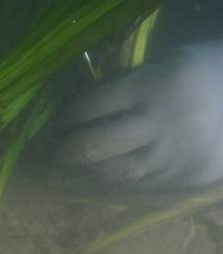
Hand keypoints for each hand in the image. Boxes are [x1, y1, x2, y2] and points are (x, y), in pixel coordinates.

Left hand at [58, 41, 222, 187]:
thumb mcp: (161, 65)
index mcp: (155, 84)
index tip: (55, 125)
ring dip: (87, 172)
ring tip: (76, 168)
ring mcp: (176, 155)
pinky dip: (116, 183)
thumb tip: (73, 115)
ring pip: (113, 173)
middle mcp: (164, 122)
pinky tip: (105, 177)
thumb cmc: (199, 73)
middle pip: (94, 146)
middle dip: (64, 152)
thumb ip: (122, 87)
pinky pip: (138, 187)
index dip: (64, 118)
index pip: (89, 106)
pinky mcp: (186, 179)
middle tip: (54, 154)